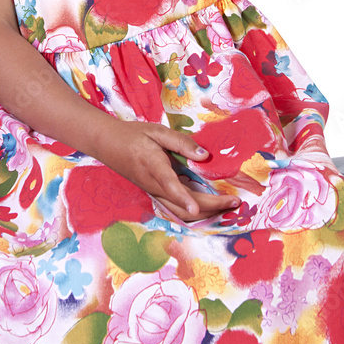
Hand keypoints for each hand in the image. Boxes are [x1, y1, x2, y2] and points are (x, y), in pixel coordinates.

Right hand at [93, 120, 240, 222]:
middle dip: (211, 207)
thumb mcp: (156, 131)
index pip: (169, 184)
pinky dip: (197, 210)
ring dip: (206, 211)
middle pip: (183, 205)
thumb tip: (204, 156)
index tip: (195, 208)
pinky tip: (211, 204)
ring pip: (182, 212)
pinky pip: (178, 208)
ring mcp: (155, 193)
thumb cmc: (133, 135)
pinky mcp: (157, 194)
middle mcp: (154, 185)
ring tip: (227, 205)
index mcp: (153, 165)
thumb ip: (181, 142)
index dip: (183, 197)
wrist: (108, 145)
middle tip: (235, 202)